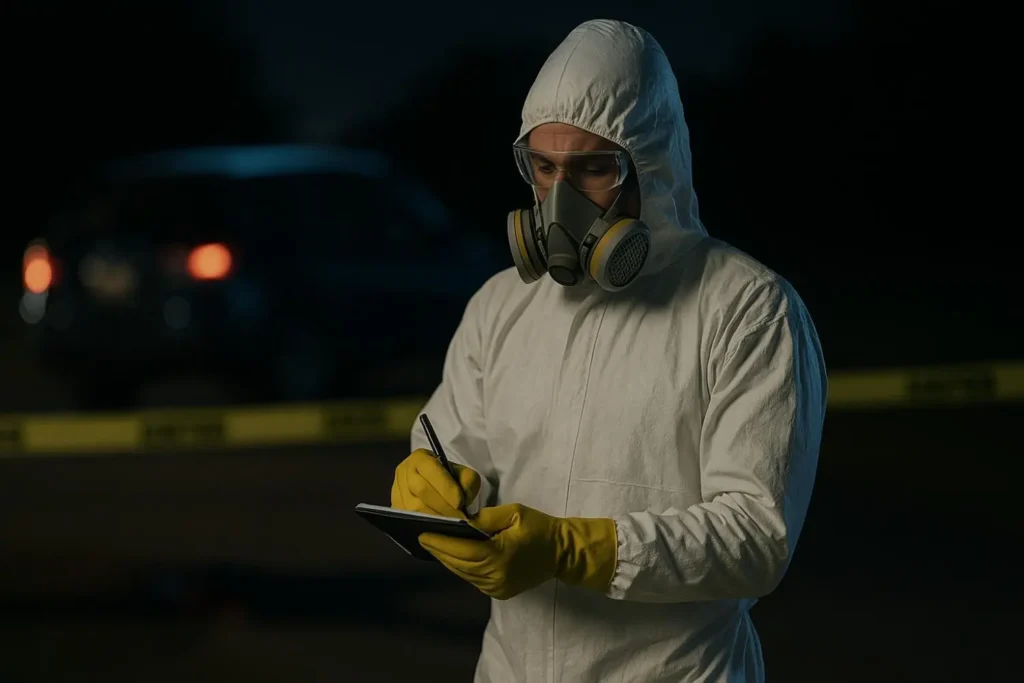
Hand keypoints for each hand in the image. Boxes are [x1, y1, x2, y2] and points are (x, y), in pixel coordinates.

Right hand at [391, 449, 480, 518]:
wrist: (436, 486)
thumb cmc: (450, 479)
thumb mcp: (464, 474)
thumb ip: (467, 482)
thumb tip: (462, 501)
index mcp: (420, 458)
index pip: (431, 469)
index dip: (445, 487)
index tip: (460, 503)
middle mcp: (404, 471)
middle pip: (421, 489)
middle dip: (442, 505)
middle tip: (459, 518)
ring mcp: (397, 490)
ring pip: (413, 507)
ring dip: (434, 517)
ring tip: (451, 525)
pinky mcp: (395, 508)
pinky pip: (408, 519)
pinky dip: (425, 525)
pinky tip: (439, 530)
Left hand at [419, 503, 616, 599]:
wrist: (562, 552)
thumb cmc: (539, 528)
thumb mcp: (514, 513)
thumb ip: (486, 516)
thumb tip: (461, 520)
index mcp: (499, 555)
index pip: (462, 550)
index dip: (440, 542)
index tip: (422, 532)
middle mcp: (496, 576)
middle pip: (459, 563)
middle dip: (439, 550)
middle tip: (422, 536)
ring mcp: (497, 588)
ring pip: (463, 573)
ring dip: (447, 559)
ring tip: (432, 544)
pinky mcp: (499, 592)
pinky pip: (473, 579)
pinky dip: (460, 567)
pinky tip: (451, 555)